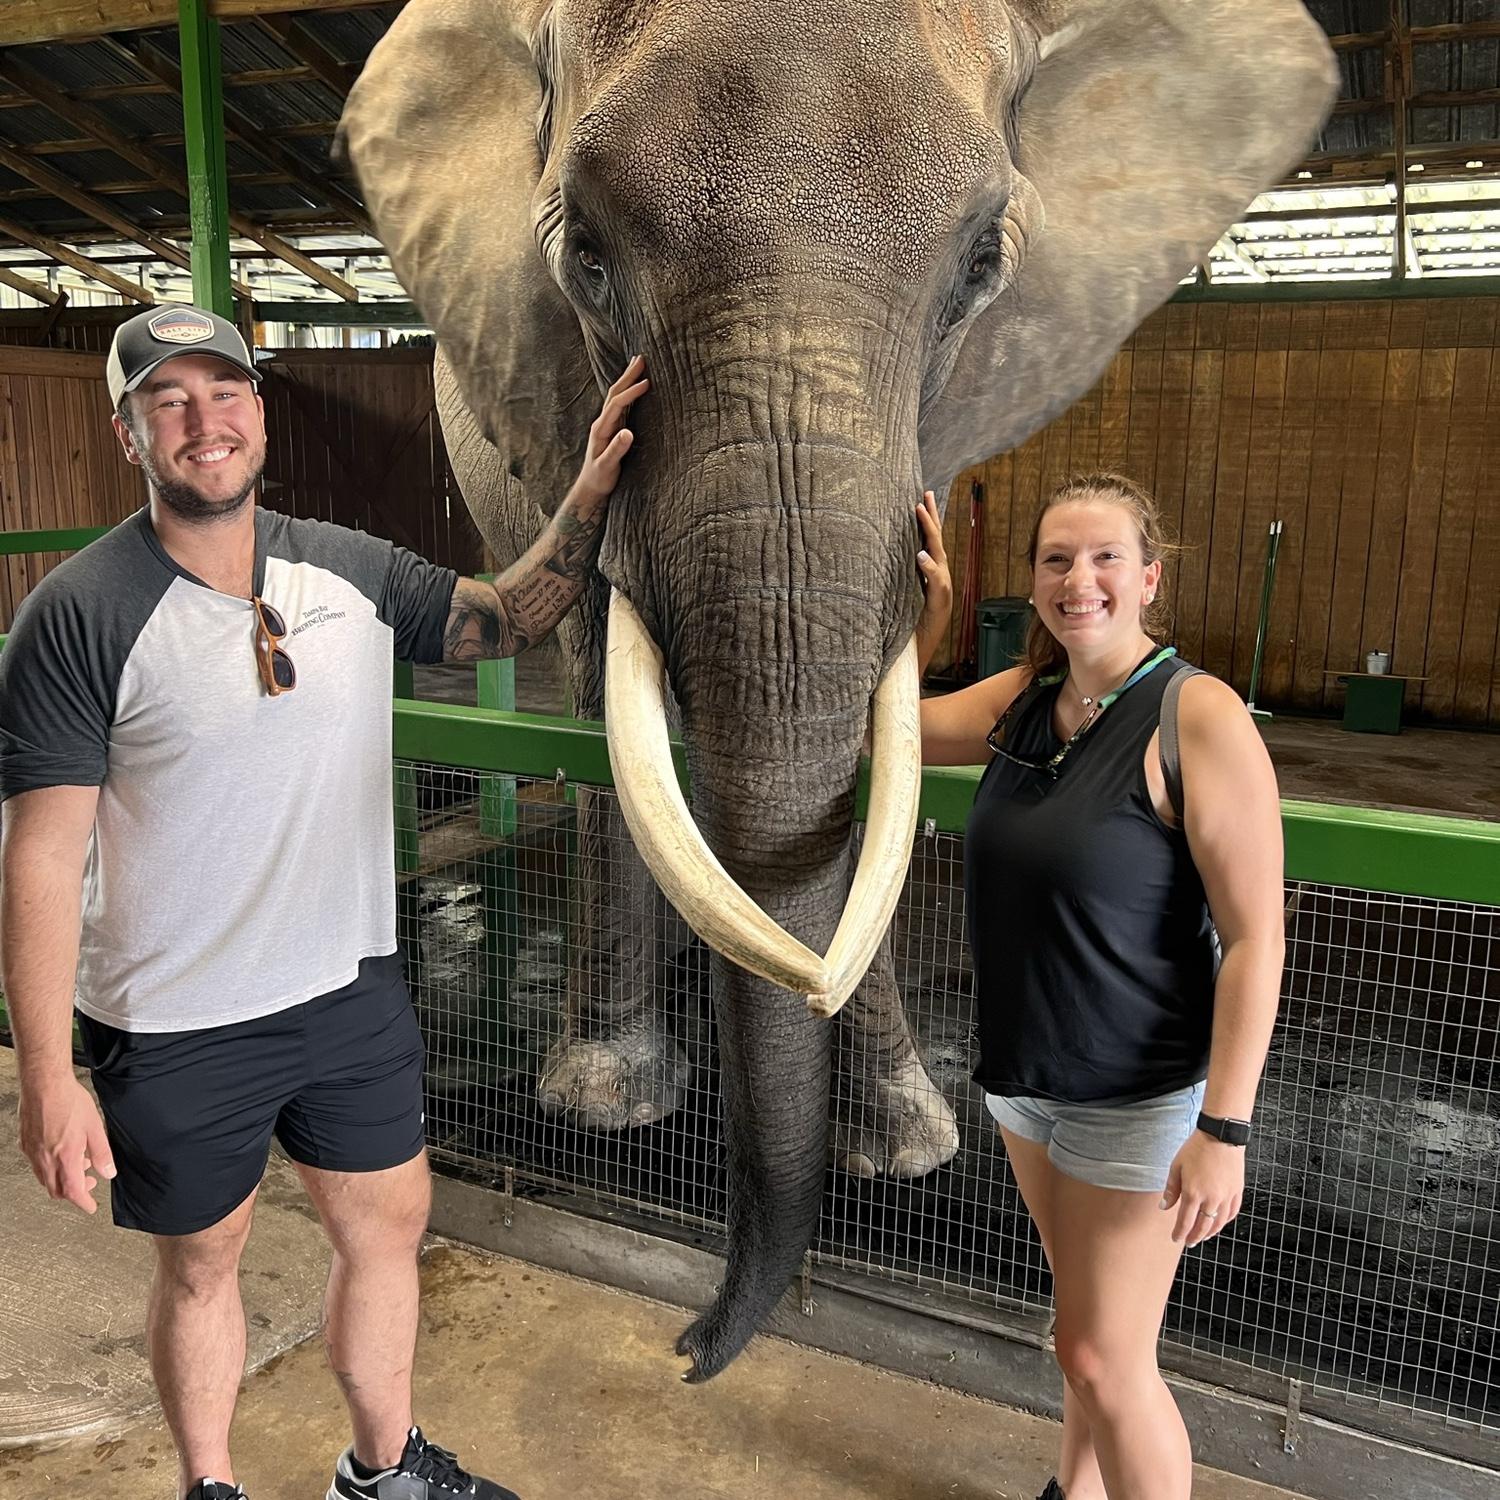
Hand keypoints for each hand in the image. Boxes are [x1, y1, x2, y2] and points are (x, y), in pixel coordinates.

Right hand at [18, 1072, 115, 1214]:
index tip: (91, 1207)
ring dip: (62, 1179)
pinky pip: (37, 1166)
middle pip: (57, 1190)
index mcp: (65, 1157)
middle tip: (89, 1183)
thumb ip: (102, 1153)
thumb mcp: (95, 1126)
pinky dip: (51, 1168)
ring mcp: (33, 1153)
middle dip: (74, 1192)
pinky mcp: (26, 1144)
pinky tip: (62, 1152)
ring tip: (80, 1162)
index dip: (83, 1203)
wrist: (44, 1085)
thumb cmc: (70, 1101)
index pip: (73, 1192)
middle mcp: (46, 1159)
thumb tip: (108, 1172)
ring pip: (45, 1180)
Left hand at [568, 354, 649, 510]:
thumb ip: (617, 449)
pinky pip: (621, 405)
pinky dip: (629, 392)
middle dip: (627, 376)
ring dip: (627, 380)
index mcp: (600, 429)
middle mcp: (602, 422)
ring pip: (617, 396)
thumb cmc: (599, 478)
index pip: (617, 404)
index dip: (631, 393)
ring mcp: (606, 424)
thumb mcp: (607, 466)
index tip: (647, 383)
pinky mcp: (611, 428)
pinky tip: (635, 387)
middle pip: (614, 393)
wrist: (590, 486)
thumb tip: (628, 432)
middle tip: (641, 358)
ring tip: (638, 365)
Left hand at [914, 489, 952, 668]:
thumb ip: (904, 579)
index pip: (930, 541)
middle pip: (937, 540)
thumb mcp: (902, 597)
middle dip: (931, 516)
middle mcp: (939, 577)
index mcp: (930, 573)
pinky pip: (936, 583)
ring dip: (929, 532)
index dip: (926, 519)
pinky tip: (921, 556)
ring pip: (938, 554)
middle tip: (924, 494)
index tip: (919, 498)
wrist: (917, 653)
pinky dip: (930, 569)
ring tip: (920, 511)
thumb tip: (892, 559)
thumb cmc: (906, 625)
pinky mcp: (939, 603)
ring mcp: (941, 589)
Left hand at [1160, 1129, 1243, 1246]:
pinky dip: (1224, 1221)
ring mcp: (1226, 1197)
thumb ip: (1171, 1189)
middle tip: (1188, 1242)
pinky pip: (1231, 1213)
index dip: (1180, 1233)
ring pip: (1218, 1223)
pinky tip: (1218, 1223)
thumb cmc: (1196, 1149)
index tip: (1176, 1239)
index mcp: (1193, 1193)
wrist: (1221, 1136)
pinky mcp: (1237, 1192)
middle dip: (1194, 1237)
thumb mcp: (1177, 1166)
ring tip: (1202, 1236)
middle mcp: (1211, 1199)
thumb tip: (1164, 1207)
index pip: (1185, 1222)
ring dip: (1209, 1233)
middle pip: (1202, 1227)